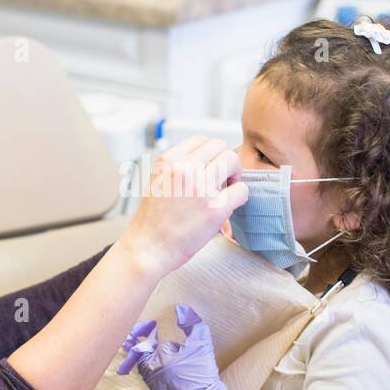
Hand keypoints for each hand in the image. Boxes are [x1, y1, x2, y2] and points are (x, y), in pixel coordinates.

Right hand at [118, 137, 246, 278]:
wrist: (147, 249)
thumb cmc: (152, 221)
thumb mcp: (156, 182)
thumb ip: (176, 168)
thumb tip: (202, 162)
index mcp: (169, 161)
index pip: (201, 140)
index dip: (211, 153)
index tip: (211, 168)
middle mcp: (184, 169)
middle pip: (221, 146)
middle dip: (225, 161)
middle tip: (223, 180)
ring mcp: (200, 187)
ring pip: (233, 161)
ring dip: (235, 175)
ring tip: (227, 191)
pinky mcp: (215, 208)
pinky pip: (242, 190)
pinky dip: (240, 197)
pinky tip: (230, 206)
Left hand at [118, 304, 233, 389]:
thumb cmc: (201, 374)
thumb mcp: (201, 345)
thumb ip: (192, 324)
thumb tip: (181, 309)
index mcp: (156, 358)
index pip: (144, 341)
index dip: (146, 330)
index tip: (151, 325)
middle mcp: (149, 373)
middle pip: (141, 355)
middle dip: (144, 346)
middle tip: (146, 337)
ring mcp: (152, 387)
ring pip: (146, 368)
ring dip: (149, 360)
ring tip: (156, 352)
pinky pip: (152, 381)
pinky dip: (155, 373)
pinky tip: (166, 371)